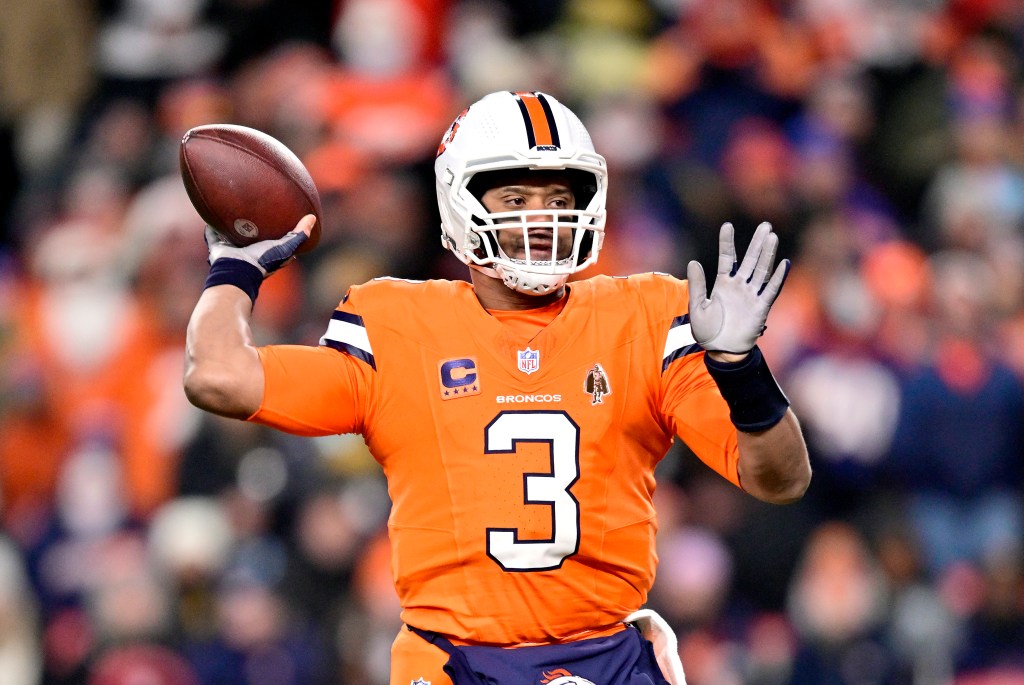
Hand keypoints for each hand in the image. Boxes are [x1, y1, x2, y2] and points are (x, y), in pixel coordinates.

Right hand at [204, 214, 313, 276]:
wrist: (237, 270)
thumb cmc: (263, 261)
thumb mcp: (285, 247)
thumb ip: (299, 234)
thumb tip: (312, 218)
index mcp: (265, 252)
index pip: (273, 241)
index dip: (277, 232)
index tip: (280, 218)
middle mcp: (248, 251)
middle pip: (251, 236)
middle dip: (252, 226)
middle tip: (253, 210)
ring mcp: (232, 250)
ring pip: (231, 235)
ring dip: (231, 226)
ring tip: (231, 210)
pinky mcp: (218, 248)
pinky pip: (213, 235)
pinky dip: (211, 228)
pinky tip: (209, 216)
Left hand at [687, 222, 789, 354]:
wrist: (721, 350)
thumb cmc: (707, 331)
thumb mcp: (697, 307)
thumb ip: (697, 285)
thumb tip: (693, 262)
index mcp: (722, 284)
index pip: (726, 258)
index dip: (727, 242)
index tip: (727, 226)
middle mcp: (739, 286)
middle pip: (749, 260)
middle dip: (757, 243)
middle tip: (765, 225)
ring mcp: (751, 295)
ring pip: (761, 271)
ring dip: (767, 254)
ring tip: (772, 237)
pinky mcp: (761, 308)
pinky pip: (771, 290)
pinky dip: (778, 278)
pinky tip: (785, 263)